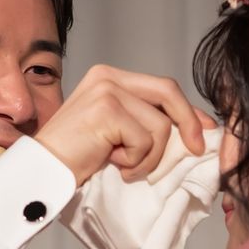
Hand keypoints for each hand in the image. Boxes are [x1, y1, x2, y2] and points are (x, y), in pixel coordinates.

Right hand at [35, 64, 215, 185]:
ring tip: (122, 165)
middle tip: (193, 151)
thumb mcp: (117, 135)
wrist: (44, 171)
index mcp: (110, 77)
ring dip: (148, 157)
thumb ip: (144, 123)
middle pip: (168, 93)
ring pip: (159, 127)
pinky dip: (135, 161)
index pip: (162, 87)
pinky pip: (145, 141)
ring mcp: (107, 90)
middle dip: (188, 123)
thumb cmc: (77, 159)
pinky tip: (111, 163)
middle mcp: (109, 76)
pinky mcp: (107, 110)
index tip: (204, 130)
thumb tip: (192, 129)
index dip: (188, 110)